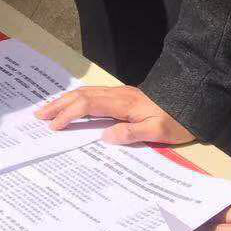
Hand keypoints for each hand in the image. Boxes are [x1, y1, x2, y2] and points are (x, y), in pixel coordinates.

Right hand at [35, 85, 194, 145]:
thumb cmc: (177, 119)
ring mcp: (119, 94)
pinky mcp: (122, 97)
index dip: (69, 115)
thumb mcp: (159, 131)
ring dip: (65, 101)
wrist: (191, 101)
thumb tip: (105, 136)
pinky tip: (72, 106)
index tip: (54, 126)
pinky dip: (76, 100)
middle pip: (81, 96)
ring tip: (49, 110)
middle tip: (39, 115)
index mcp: (122, 103)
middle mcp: (117, 95)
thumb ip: (131, 133)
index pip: (87, 106)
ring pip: (85, 94)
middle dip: (58, 105)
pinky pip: (92, 96)